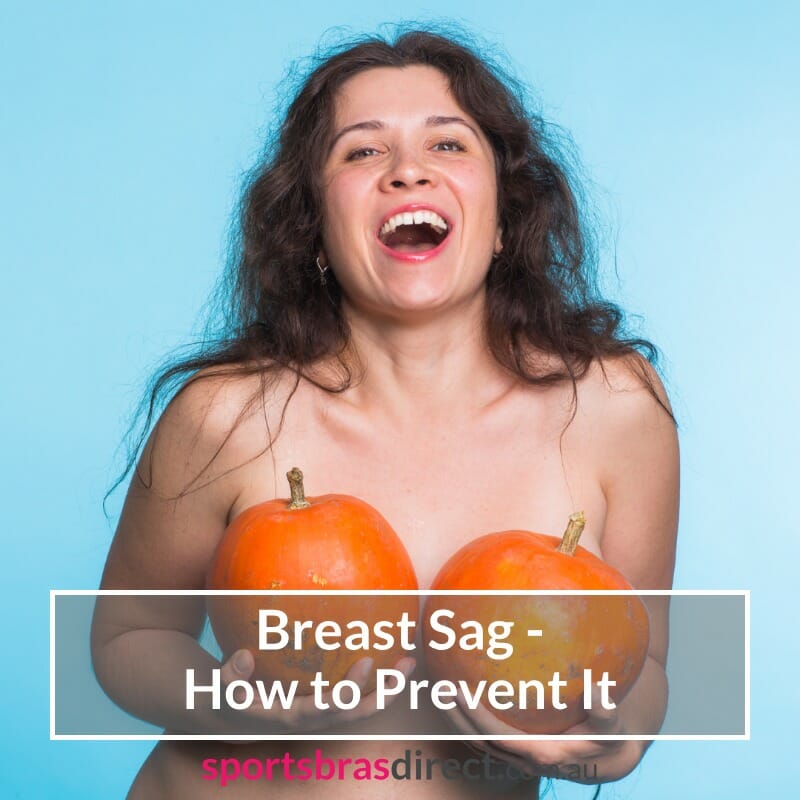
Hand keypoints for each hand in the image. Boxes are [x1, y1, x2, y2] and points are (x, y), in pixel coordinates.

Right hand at [215, 649, 416, 734]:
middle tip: (405, 664)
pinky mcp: (326, 705)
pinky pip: (357, 697)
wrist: (232, 716)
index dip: (348, 690)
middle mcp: (313, 719)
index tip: (366, 663)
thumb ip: (230, 677)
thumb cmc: (228, 696)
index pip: (326, 708)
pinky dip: (376, 683)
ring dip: (388, 688)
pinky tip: (392, 657)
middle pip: (356, 713)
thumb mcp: (220, 688)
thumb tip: (244, 656)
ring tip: (409, 661)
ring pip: (362, 708)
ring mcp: (322, 715)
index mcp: (291, 717)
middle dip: (383, 693)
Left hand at [444, 686, 646, 783]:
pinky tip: (458, 705)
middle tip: (439, 686)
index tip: (460, 691)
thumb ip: (604, 711)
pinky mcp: (518, 754)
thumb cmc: (608, 739)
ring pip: (477, 744)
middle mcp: (523, 760)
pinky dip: (468, 725)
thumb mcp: (611, 726)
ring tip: (440, 692)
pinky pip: (486, 742)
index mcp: (540, 753)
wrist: (609, 763)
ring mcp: (518, 760)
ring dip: (457, 721)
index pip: (497, 735)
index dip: (476, 715)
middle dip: (456, 717)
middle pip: (478, 741)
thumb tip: (596, 689)